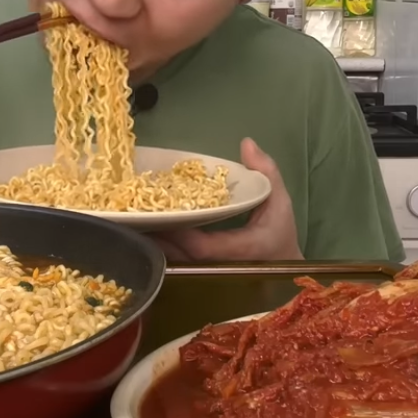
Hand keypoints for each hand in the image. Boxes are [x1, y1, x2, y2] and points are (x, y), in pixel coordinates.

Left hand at [151, 138, 301, 261]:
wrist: (282, 269)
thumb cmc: (280, 232)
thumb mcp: (279, 199)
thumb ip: (266, 171)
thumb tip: (246, 143)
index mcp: (241, 249)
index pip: (204, 247)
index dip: (182, 235)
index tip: (165, 215)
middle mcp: (221, 266)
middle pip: (182, 259)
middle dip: (159, 241)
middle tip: (136, 220)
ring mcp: (210, 273)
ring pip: (178, 265)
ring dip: (157, 247)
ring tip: (135, 227)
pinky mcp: (203, 274)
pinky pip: (181, 264)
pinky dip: (165, 251)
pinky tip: (149, 236)